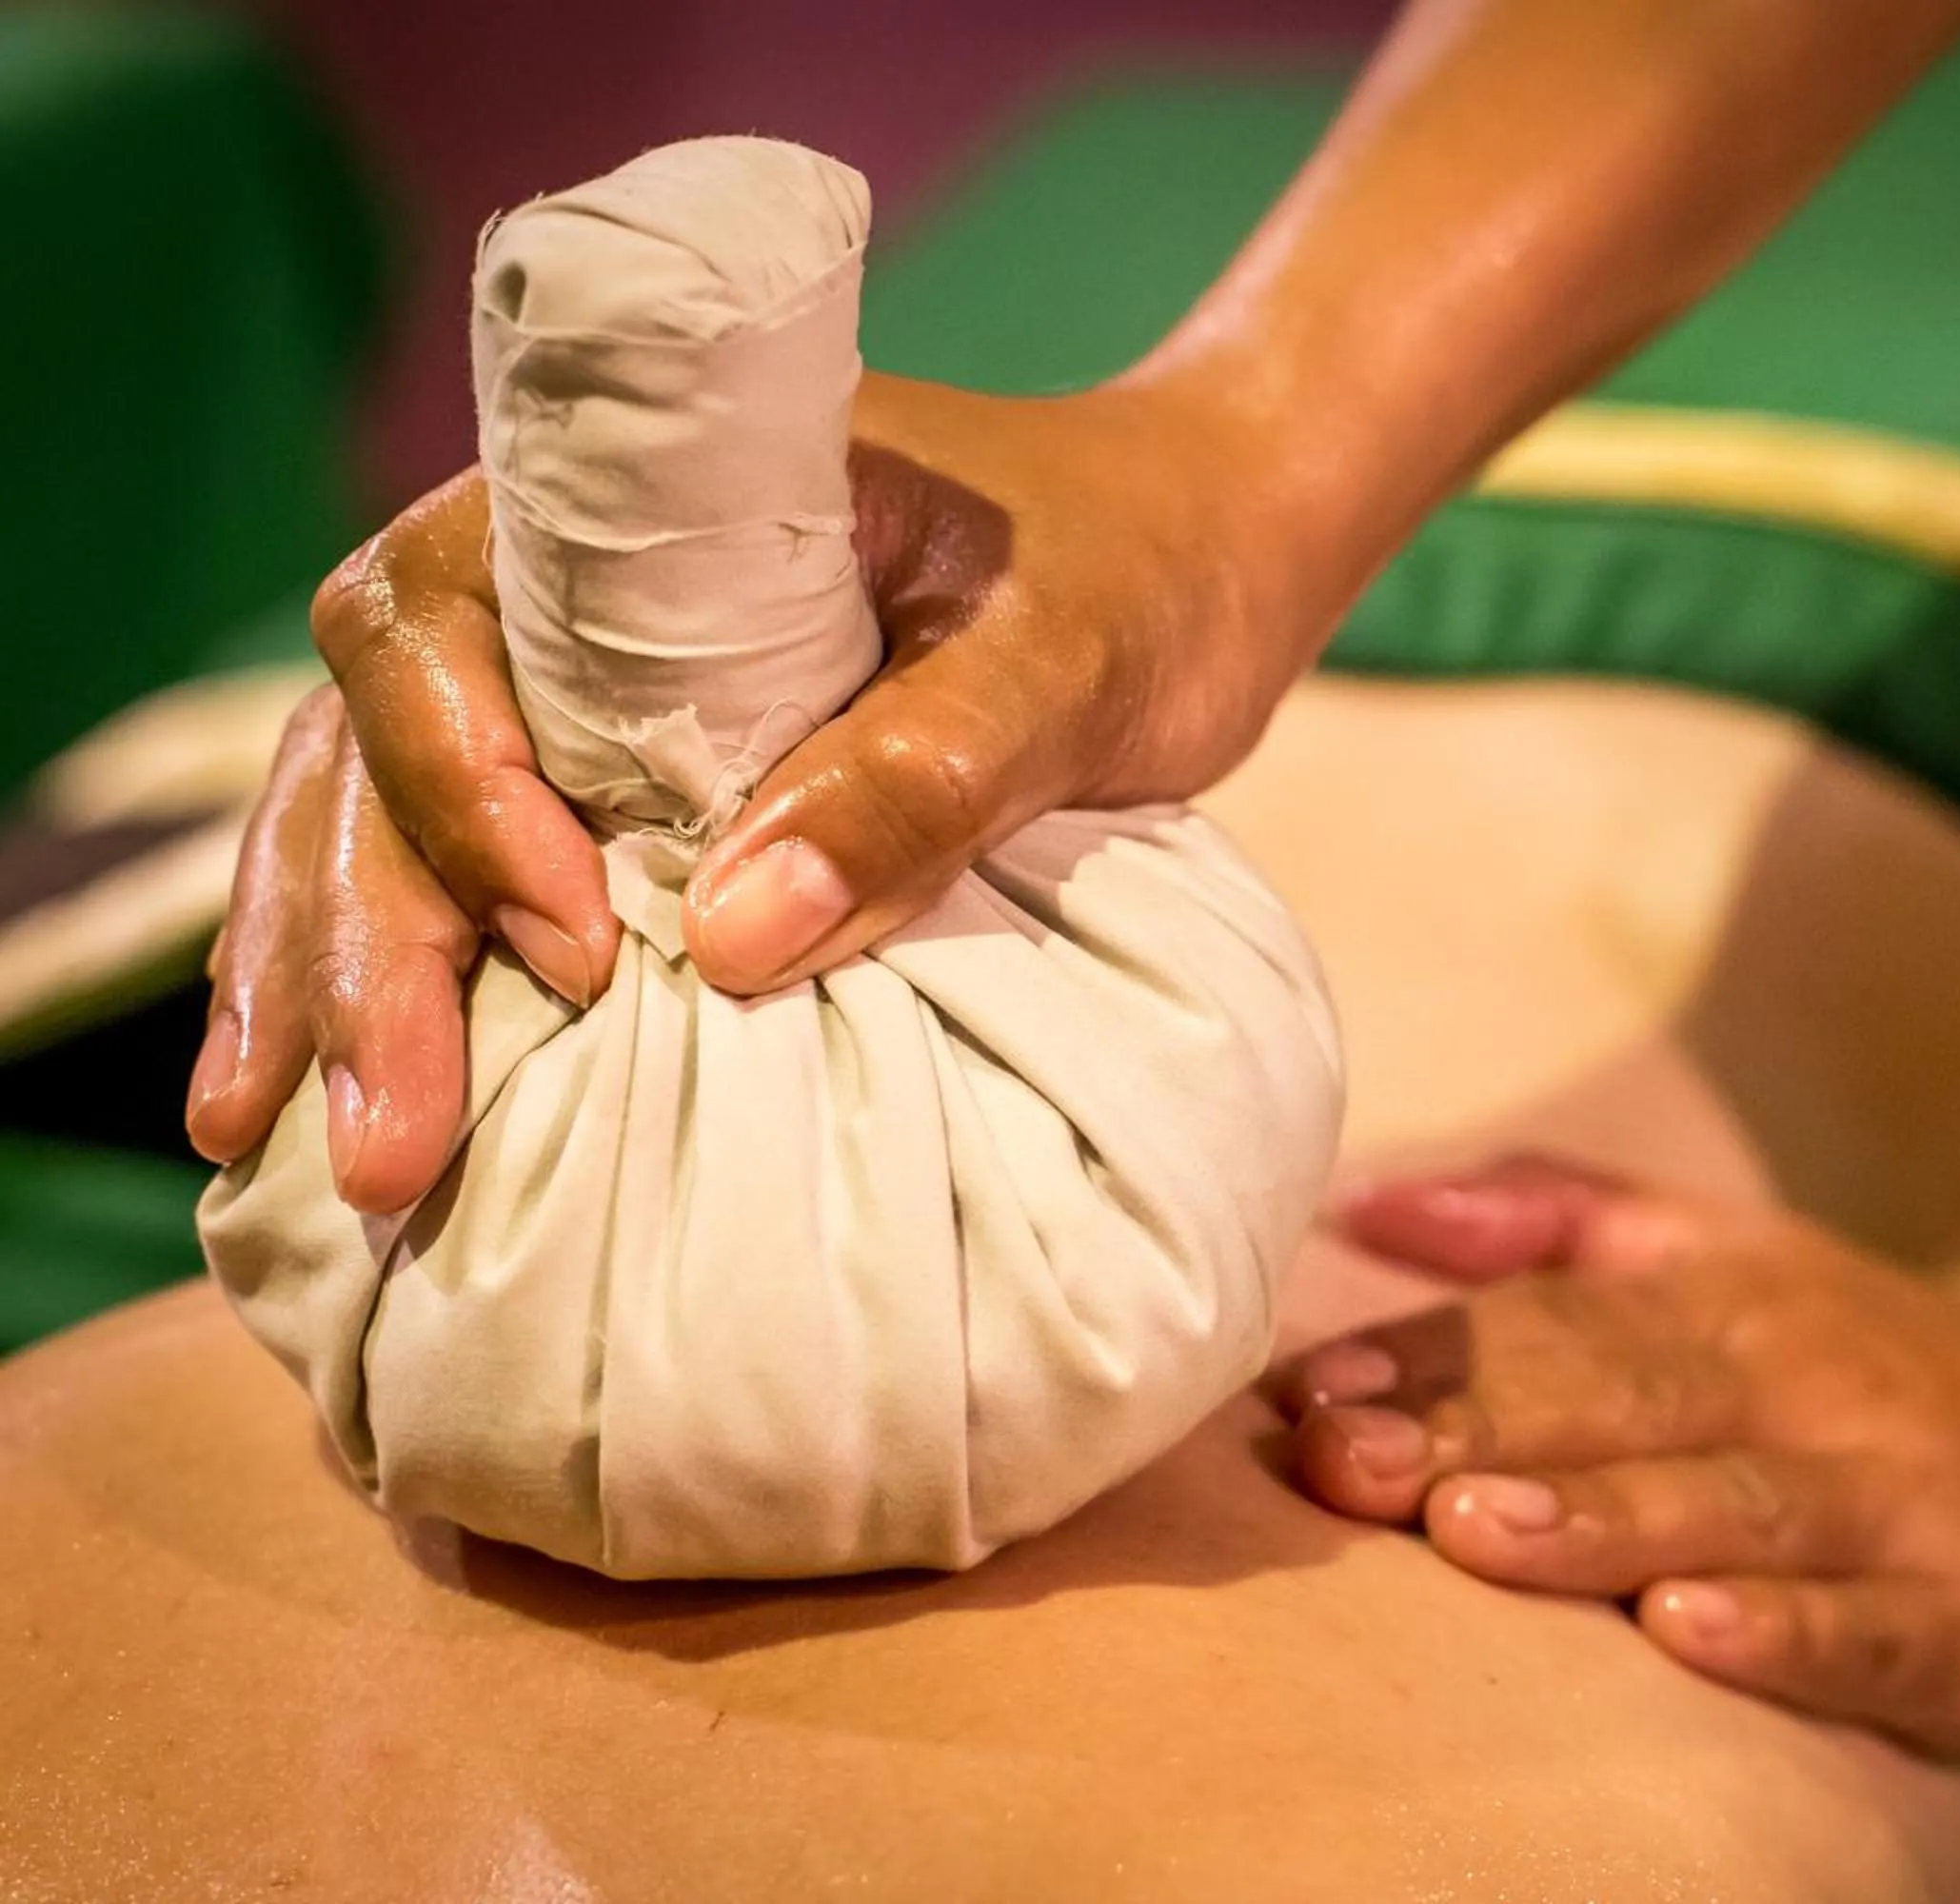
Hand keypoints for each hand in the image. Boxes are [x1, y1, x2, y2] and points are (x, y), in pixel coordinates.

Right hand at [188, 371, 1313, 1207]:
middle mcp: (566, 585)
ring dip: (337, 980)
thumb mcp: (1062, 660)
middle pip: (375, 745)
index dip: (461, 791)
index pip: (440, 623)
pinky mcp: (632, 784)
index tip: (571, 943)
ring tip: (302, 1160)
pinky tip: (352, 1105)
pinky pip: (479, 873)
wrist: (1204, 548)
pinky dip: (416, 982)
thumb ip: (918, 777)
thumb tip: (728, 944)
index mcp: (633, 501)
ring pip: (382, 815)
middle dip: (360, 942)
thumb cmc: (1138, 568)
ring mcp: (584, 689)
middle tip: (383, 1143)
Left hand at [1275, 1158, 1959, 1754]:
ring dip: (1597, 1521)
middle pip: (1620, 1407)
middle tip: (1337, 1463)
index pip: (1554, 1324)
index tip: (1302, 1389)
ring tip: (1469, 1530)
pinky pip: (1865, 1630)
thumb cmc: (1875, 1365)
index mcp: (1728, 1304)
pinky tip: (1693, 1634)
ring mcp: (1887, 1505)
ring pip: (1728, 1510)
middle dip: (1471, 1435)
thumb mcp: (1729, 1258)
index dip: (1426, 1357)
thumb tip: (1363, 1202)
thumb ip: (1553, 1222)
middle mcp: (1801, 1388)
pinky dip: (1785, 1634)